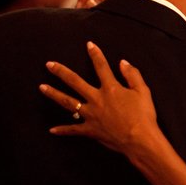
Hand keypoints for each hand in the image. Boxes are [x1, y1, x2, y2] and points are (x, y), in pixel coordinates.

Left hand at [39, 42, 160, 159]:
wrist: (139, 140)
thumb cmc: (143, 116)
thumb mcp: (143, 91)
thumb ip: (132, 75)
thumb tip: (123, 63)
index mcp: (110, 88)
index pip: (101, 66)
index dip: (95, 54)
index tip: (88, 45)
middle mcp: (97, 99)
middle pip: (75, 82)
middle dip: (61, 72)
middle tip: (49, 64)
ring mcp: (91, 115)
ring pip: (68, 102)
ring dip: (54, 94)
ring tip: (42, 87)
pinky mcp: (90, 130)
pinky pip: (73, 130)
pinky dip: (63, 130)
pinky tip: (52, 130)